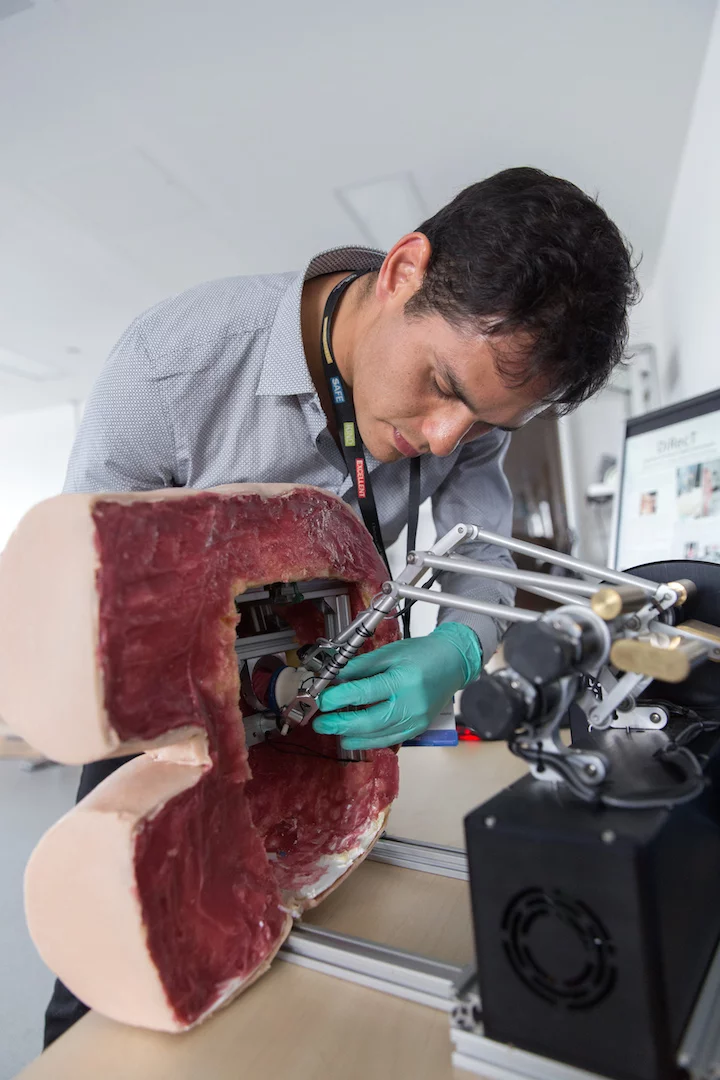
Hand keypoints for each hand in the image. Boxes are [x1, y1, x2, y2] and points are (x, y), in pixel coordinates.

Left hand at [313, 622, 481, 749]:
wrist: (453, 662)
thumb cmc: (422, 654)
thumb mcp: (389, 652)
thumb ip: (361, 666)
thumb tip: (334, 678)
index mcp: (404, 679)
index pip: (365, 692)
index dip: (339, 698)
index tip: (322, 700)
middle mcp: (412, 704)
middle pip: (370, 721)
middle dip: (341, 724)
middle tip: (320, 723)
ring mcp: (417, 721)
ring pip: (378, 736)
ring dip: (351, 736)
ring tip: (332, 731)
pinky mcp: (418, 729)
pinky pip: (389, 740)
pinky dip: (368, 740)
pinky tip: (352, 736)